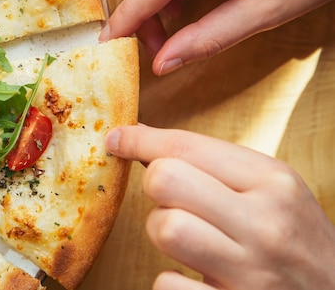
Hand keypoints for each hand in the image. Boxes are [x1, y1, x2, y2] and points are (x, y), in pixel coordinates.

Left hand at [105, 124, 334, 289]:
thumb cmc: (294, 238)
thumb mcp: (271, 189)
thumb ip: (212, 163)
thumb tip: (141, 137)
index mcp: (273, 181)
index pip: (186, 147)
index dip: (139, 140)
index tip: (116, 139)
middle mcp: (264, 223)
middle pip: (165, 180)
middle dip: (156, 186)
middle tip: (172, 199)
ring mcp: (251, 272)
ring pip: (164, 228)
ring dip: (161, 231)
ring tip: (186, 238)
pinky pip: (166, 284)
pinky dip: (170, 280)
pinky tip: (194, 277)